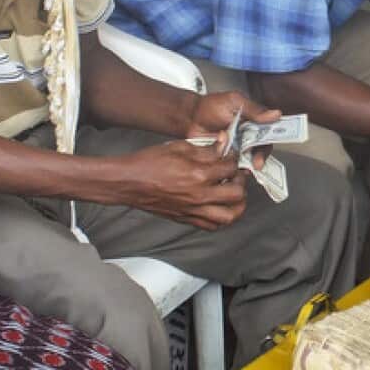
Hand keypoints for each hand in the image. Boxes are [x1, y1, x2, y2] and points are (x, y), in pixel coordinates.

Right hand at [114, 140, 247, 229]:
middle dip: (241, 183)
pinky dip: (221, 218)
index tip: (231, 157)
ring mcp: (193, 210)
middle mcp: (199, 196)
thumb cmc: (150, 162)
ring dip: (237, 205)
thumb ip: (205, 148)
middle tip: (236, 176)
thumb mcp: (180, 148)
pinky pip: (212, 225)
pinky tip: (219, 206)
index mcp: (199, 174)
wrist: (129, 182)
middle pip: (236, 195)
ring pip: (229, 216)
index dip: (234, 160)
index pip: (230, 168)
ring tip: (233, 194)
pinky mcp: (186, 219)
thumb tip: (223, 143)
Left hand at [188, 91, 280, 171]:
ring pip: (249, 159)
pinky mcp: (226, 157)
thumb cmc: (211, 107)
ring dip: (249, 164)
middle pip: (261, 148)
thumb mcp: (234, 102)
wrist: (189, 118)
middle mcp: (248, 136)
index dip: (271, 140)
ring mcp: (238, 148)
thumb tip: (276, 114)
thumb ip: (253, 110)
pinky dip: (236, 170)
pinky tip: (233, 171)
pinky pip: (234, 166)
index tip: (268, 146)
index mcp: (253, 121)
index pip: (269, 132)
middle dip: (260, 157)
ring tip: (244, 169)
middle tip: (257, 163)